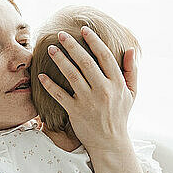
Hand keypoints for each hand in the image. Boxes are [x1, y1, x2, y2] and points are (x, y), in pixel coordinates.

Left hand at [37, 27, 134, 153]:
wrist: (110, 143)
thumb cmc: (119, 115)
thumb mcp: (131, 93)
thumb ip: (131, 71)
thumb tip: (131, 49)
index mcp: (117, 83)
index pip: (105, 56)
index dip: (94, 41)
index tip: (84, 30)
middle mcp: (103, 90)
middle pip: (85, 62)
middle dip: (72, 45)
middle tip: (60, 34)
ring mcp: (88, 101)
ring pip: (71, 75)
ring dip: (60, 60)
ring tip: (50, 49)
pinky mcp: (75, 111)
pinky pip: (59, 95)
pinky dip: (49, 85)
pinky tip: (41, 76)